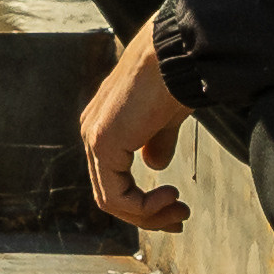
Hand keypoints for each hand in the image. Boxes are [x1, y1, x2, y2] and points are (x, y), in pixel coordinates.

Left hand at [80, 14, 193, 231]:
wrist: (177, 55)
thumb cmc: (176, 78)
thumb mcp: (166, 117)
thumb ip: (157, 141)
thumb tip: (155, 164)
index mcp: (106, 126)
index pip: (115, 179)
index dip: (145, 204)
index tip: (178, 208)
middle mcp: (93, 131)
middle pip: (111, 194)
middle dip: (148, 215)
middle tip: (180, 219)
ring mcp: (94, 137)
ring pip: (111, 199)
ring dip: (148, 215)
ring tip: (179, 210)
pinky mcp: (103, 141)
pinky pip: (114, 195)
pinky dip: (143, 207)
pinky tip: (169, 196)